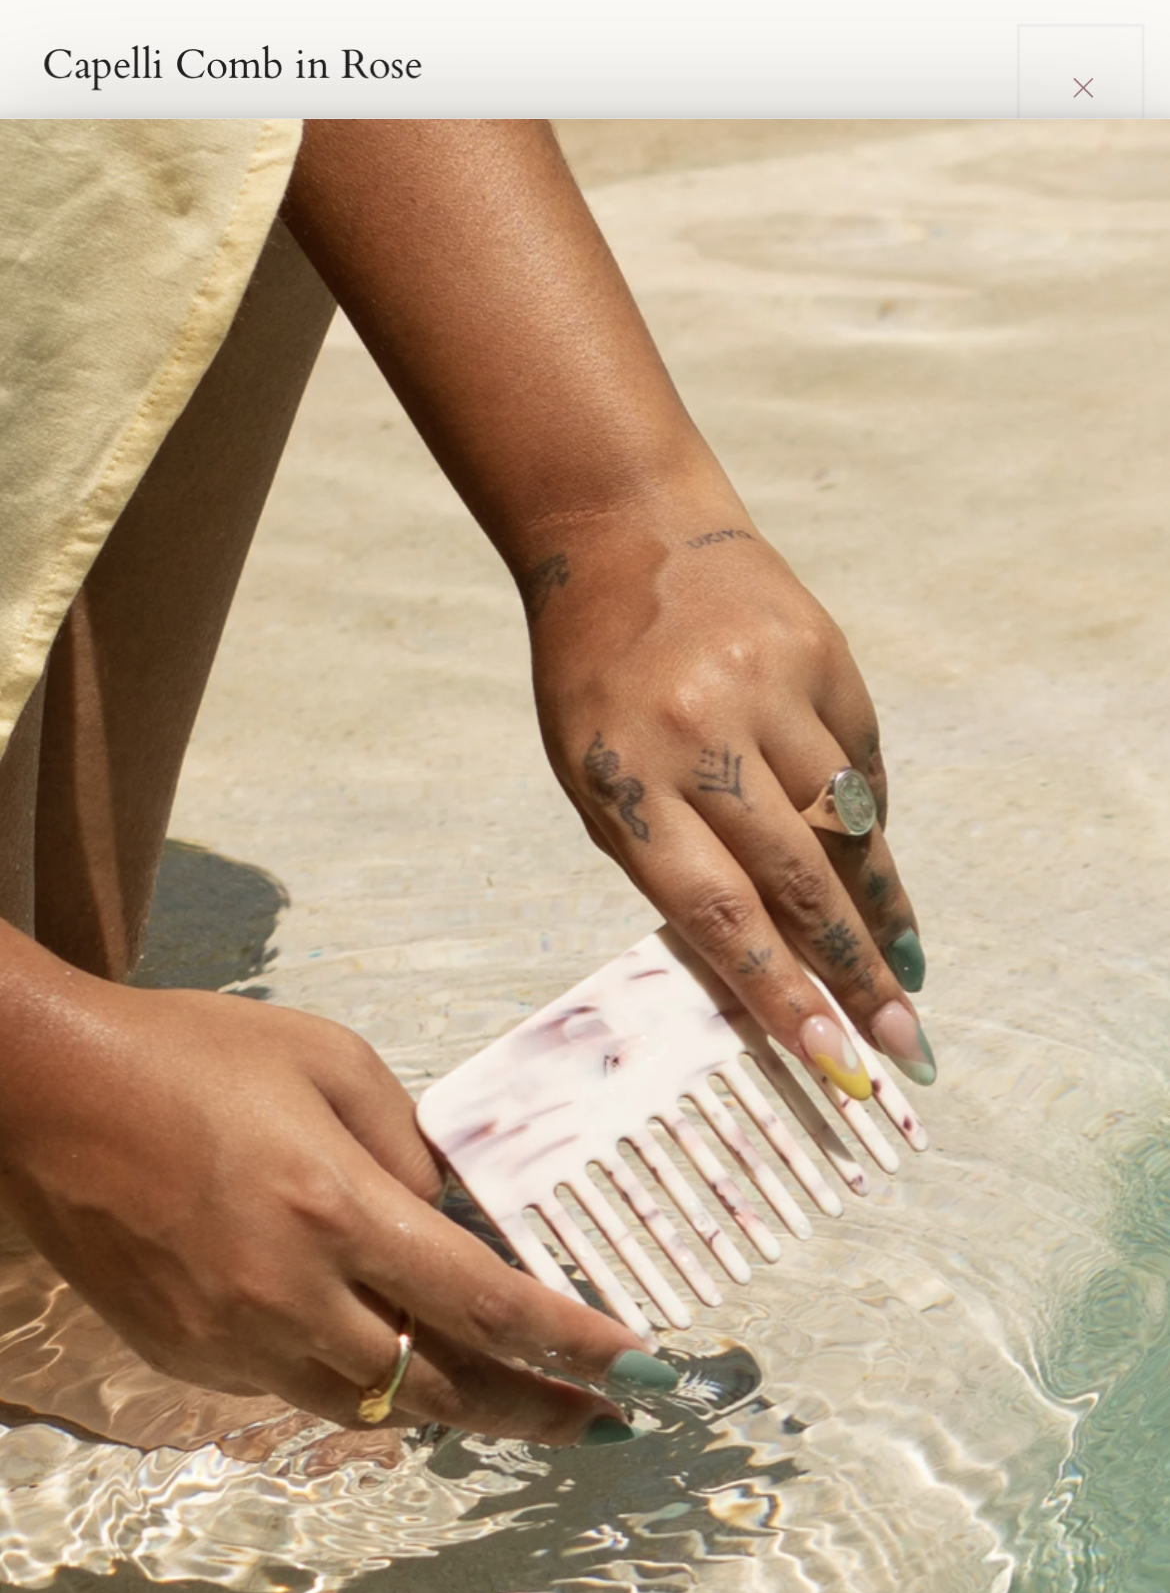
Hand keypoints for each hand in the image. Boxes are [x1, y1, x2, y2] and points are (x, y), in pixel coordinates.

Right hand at [0, 972, 664, 1443]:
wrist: (45, 1091)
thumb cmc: (191, 1053)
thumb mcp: (327, 1062)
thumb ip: (407, 1150)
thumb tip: (455, 1223)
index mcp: (335, 1209)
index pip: (486, 1304)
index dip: (574, 1347)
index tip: (641, 1372)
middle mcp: (289, 1295)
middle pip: (439, 1390)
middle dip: (532, 1410)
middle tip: (597, 1418)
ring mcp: (233, 1339)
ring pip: (369, 1406)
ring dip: (451, 1410)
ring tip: (514, 1402)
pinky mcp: (188, 1358)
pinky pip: (296, 1389)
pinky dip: (356, 1379)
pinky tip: (388, 1355)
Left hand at [529, 512, 933, 1100]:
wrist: (628, 535)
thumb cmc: (598, 686)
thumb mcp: (595, 779)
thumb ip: (667, 863)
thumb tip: (765, 966)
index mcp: (626, 778)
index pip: (715, 910)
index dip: (780, 991)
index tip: (833, 1057)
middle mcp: (701, 732)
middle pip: (798, 878)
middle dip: (854, 973)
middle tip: (900, 1041)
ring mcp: (768, 686)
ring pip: (847, 826)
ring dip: (881, 912)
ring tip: (904, 975)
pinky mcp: (822, 652)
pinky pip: (862, 763)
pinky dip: (870, 822)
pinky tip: (876, 870)